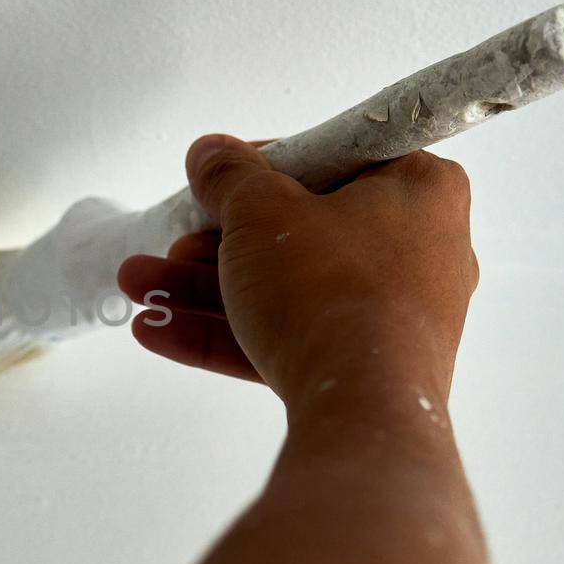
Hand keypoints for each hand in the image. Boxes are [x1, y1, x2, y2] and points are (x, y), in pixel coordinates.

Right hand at [117, 134, 478, 402]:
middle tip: (175, 242)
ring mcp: (394, 314)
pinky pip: (291, 336)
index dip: (265, 166)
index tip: (220, 179)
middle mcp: (420, 249)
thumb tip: (212, 155)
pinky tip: (161, 329)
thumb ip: (229, 175)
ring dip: (205, 288)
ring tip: (143, 286)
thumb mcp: (259, 211)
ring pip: (286, 289)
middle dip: (218, 241)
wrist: (361, 408)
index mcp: (419, 189)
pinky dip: (229, 331)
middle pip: (301, 230)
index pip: (332, 159)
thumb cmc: (332, 292)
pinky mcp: (367, 366)